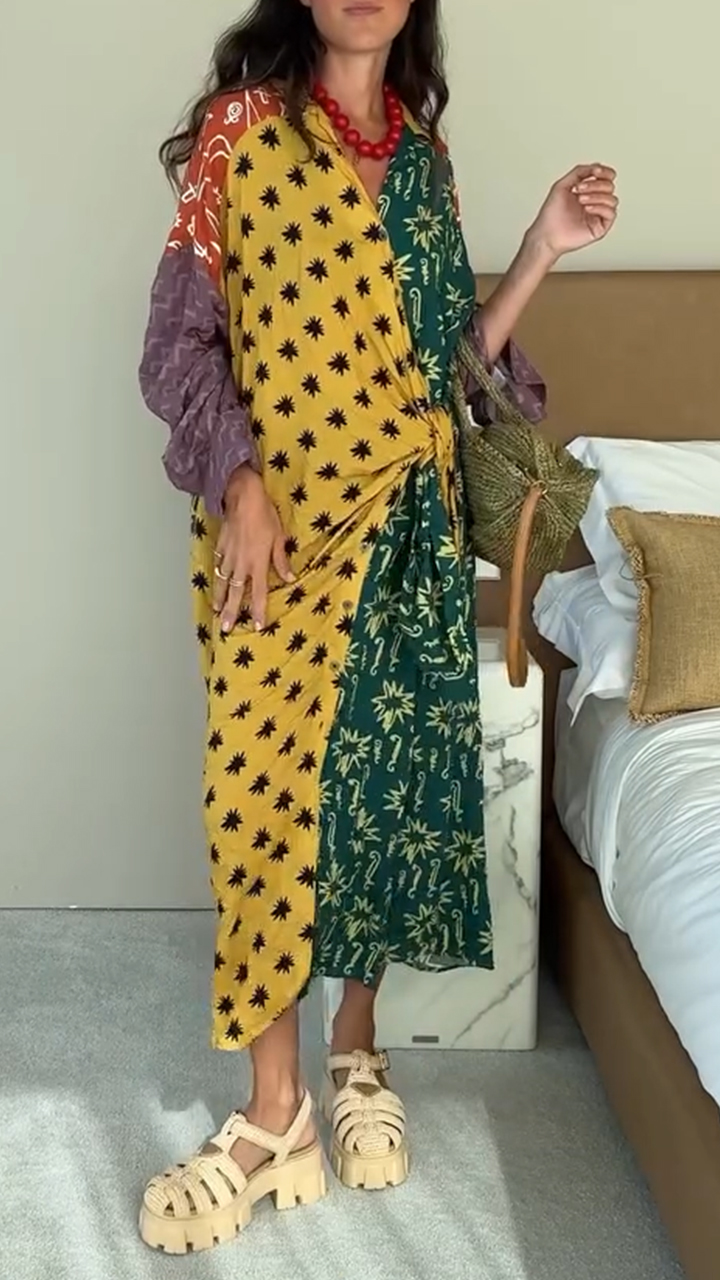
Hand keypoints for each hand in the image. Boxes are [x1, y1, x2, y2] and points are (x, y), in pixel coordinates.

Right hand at [212, 465, 293, 633]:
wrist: (243, 497)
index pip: (258, 593)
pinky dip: (216, 579)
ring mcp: (229, 557)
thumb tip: (289, 578)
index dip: (258, 610)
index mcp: (258, 563)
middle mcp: (242, 564)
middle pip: (236, 593)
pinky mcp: (220, 547)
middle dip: (232, 612)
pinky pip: (218, 567)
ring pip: (223, 582)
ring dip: (220, 599)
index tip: (256, 625)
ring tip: (217, 612)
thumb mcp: (278, 538)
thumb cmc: (264, 515)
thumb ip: (281, 561)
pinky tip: (215, 585)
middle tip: (226, 629)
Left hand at [528, 164, 618, 260]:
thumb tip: (596, 166)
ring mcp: (598, 214)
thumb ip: (579, 172)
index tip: (595, 171)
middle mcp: (595, 202)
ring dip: (596, 196)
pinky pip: (611, 213)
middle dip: (595, 185)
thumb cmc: (551, 214)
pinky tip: (588, 208)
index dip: (605, 172)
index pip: (606, 177)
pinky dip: (600, 207)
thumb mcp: (562, 185)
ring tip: (581, 200)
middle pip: (609, 186)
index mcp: (588, 191)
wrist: (547, 233)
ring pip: (612, 199)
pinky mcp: (600, 227)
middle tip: (578, 189)